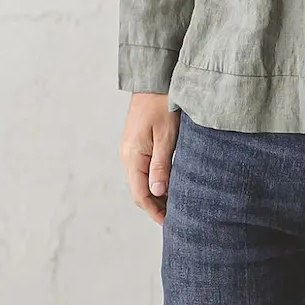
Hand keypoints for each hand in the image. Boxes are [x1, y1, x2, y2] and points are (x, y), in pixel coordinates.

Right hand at [123, 91, 179, 222]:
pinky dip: (155, 182)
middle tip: (177, 219)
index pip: (140, 194)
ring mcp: (130, 151)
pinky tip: (169, 185)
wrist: (154, 81)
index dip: (154, 212)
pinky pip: (142, 171)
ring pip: (141, 182)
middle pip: (139, 191)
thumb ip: (161, 165)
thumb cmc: (163, 105)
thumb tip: (157, 193)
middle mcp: (127, 156)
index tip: (170, 223)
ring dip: (156, 196)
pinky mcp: (136, 145)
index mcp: (132, 156)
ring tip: (175, 206)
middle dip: (156, 207)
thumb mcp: (166, 136)